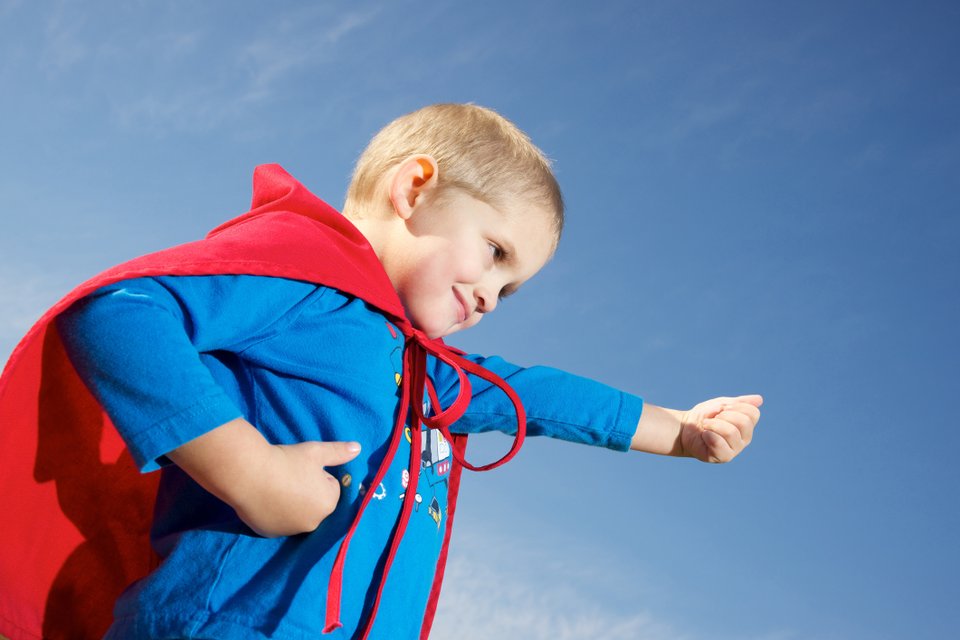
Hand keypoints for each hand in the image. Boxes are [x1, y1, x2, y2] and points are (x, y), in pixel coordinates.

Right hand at [236, 440, 361, 536]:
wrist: (248, 474)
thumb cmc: (287, 461)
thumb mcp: (316, 452)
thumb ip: (339, 452)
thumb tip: (357, 448)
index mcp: (328, 504)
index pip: (330, 488)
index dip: (317, 475)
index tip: (302, 469)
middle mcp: (313, 523)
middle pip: (314, 503)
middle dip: (306, 492)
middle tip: (288, 477)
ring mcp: (290, 530)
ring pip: (296, 514)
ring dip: (291, 504)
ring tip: (274, 486)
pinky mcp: (270, 533)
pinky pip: (278, 521)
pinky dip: (274, 513)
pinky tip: (264, 498)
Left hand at [679, 394, 762, 462]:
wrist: (684, 428)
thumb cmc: (704, 416)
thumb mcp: (721, 404)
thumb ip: (739, 402)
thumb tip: (760, 399)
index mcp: (747, 425)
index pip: (753, 413)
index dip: (735, 406)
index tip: (721, 408)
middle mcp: (745, 439)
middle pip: (744, 422)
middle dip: (724, 415)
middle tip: (712, 418)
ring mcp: (735, 450)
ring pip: (731, 432)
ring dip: (713, 424)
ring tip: (705, 425)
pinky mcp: (723, 457)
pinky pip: (718, 443)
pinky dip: (708, 435)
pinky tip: (703, 435)